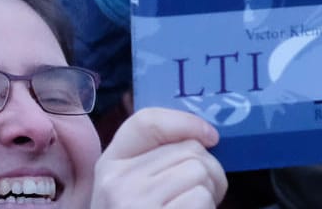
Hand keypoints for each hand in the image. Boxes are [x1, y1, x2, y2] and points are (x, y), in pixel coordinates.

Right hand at [91, 108, 225, 208]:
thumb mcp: (137, 188)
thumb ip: (158, 161)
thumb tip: (206, 136)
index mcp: (110, 166)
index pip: (146, 121)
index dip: (186, 122)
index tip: (210, 136)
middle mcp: (116, 181)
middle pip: (189, 149)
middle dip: (209, 169)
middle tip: (200, 194)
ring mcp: (133, 201)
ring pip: (199, 171)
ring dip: (211, 191)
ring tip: (193, 208)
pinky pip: (201, 198)